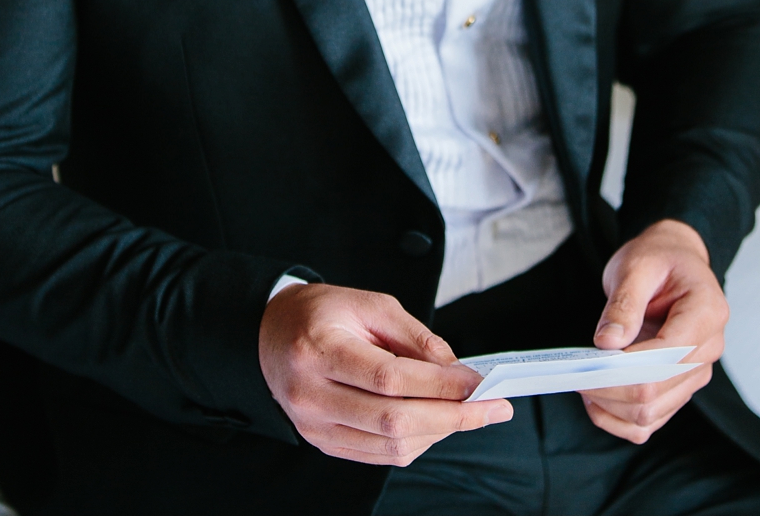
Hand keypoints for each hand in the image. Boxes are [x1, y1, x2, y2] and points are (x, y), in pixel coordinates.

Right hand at [259, 281, 509, 465]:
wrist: (269, 333)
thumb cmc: (320, 314)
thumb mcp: (367, 304)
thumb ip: (413, 335)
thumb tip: (455, 370)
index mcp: (317, 350)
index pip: (389, 379)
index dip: (439, 384)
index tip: (478, 382)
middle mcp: (310, 393)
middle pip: (393, 420)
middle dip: (451, 417)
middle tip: (490, 408)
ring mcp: (313, 424)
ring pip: (391, 444)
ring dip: (438, 432)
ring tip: (463, 412)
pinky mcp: (321, 442)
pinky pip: (380, 455)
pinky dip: (415, 442)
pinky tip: (433, 423)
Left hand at [583, 219, 724, 442]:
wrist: (674, 261)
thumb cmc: (657, 259)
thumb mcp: (635, 266)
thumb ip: (624, 304)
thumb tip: (608, 344)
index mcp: (707, 313)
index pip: (666, 357)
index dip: (623, 367)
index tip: (585, 363)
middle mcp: (709, 349)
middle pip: (657, 391)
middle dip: (609, 389)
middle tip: (572, 373)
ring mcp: (696, 372)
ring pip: (652, 412)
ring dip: (611, 406)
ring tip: (580, 381)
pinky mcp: (679, 385)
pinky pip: (652, 419)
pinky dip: (620, 419)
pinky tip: (595, 400)